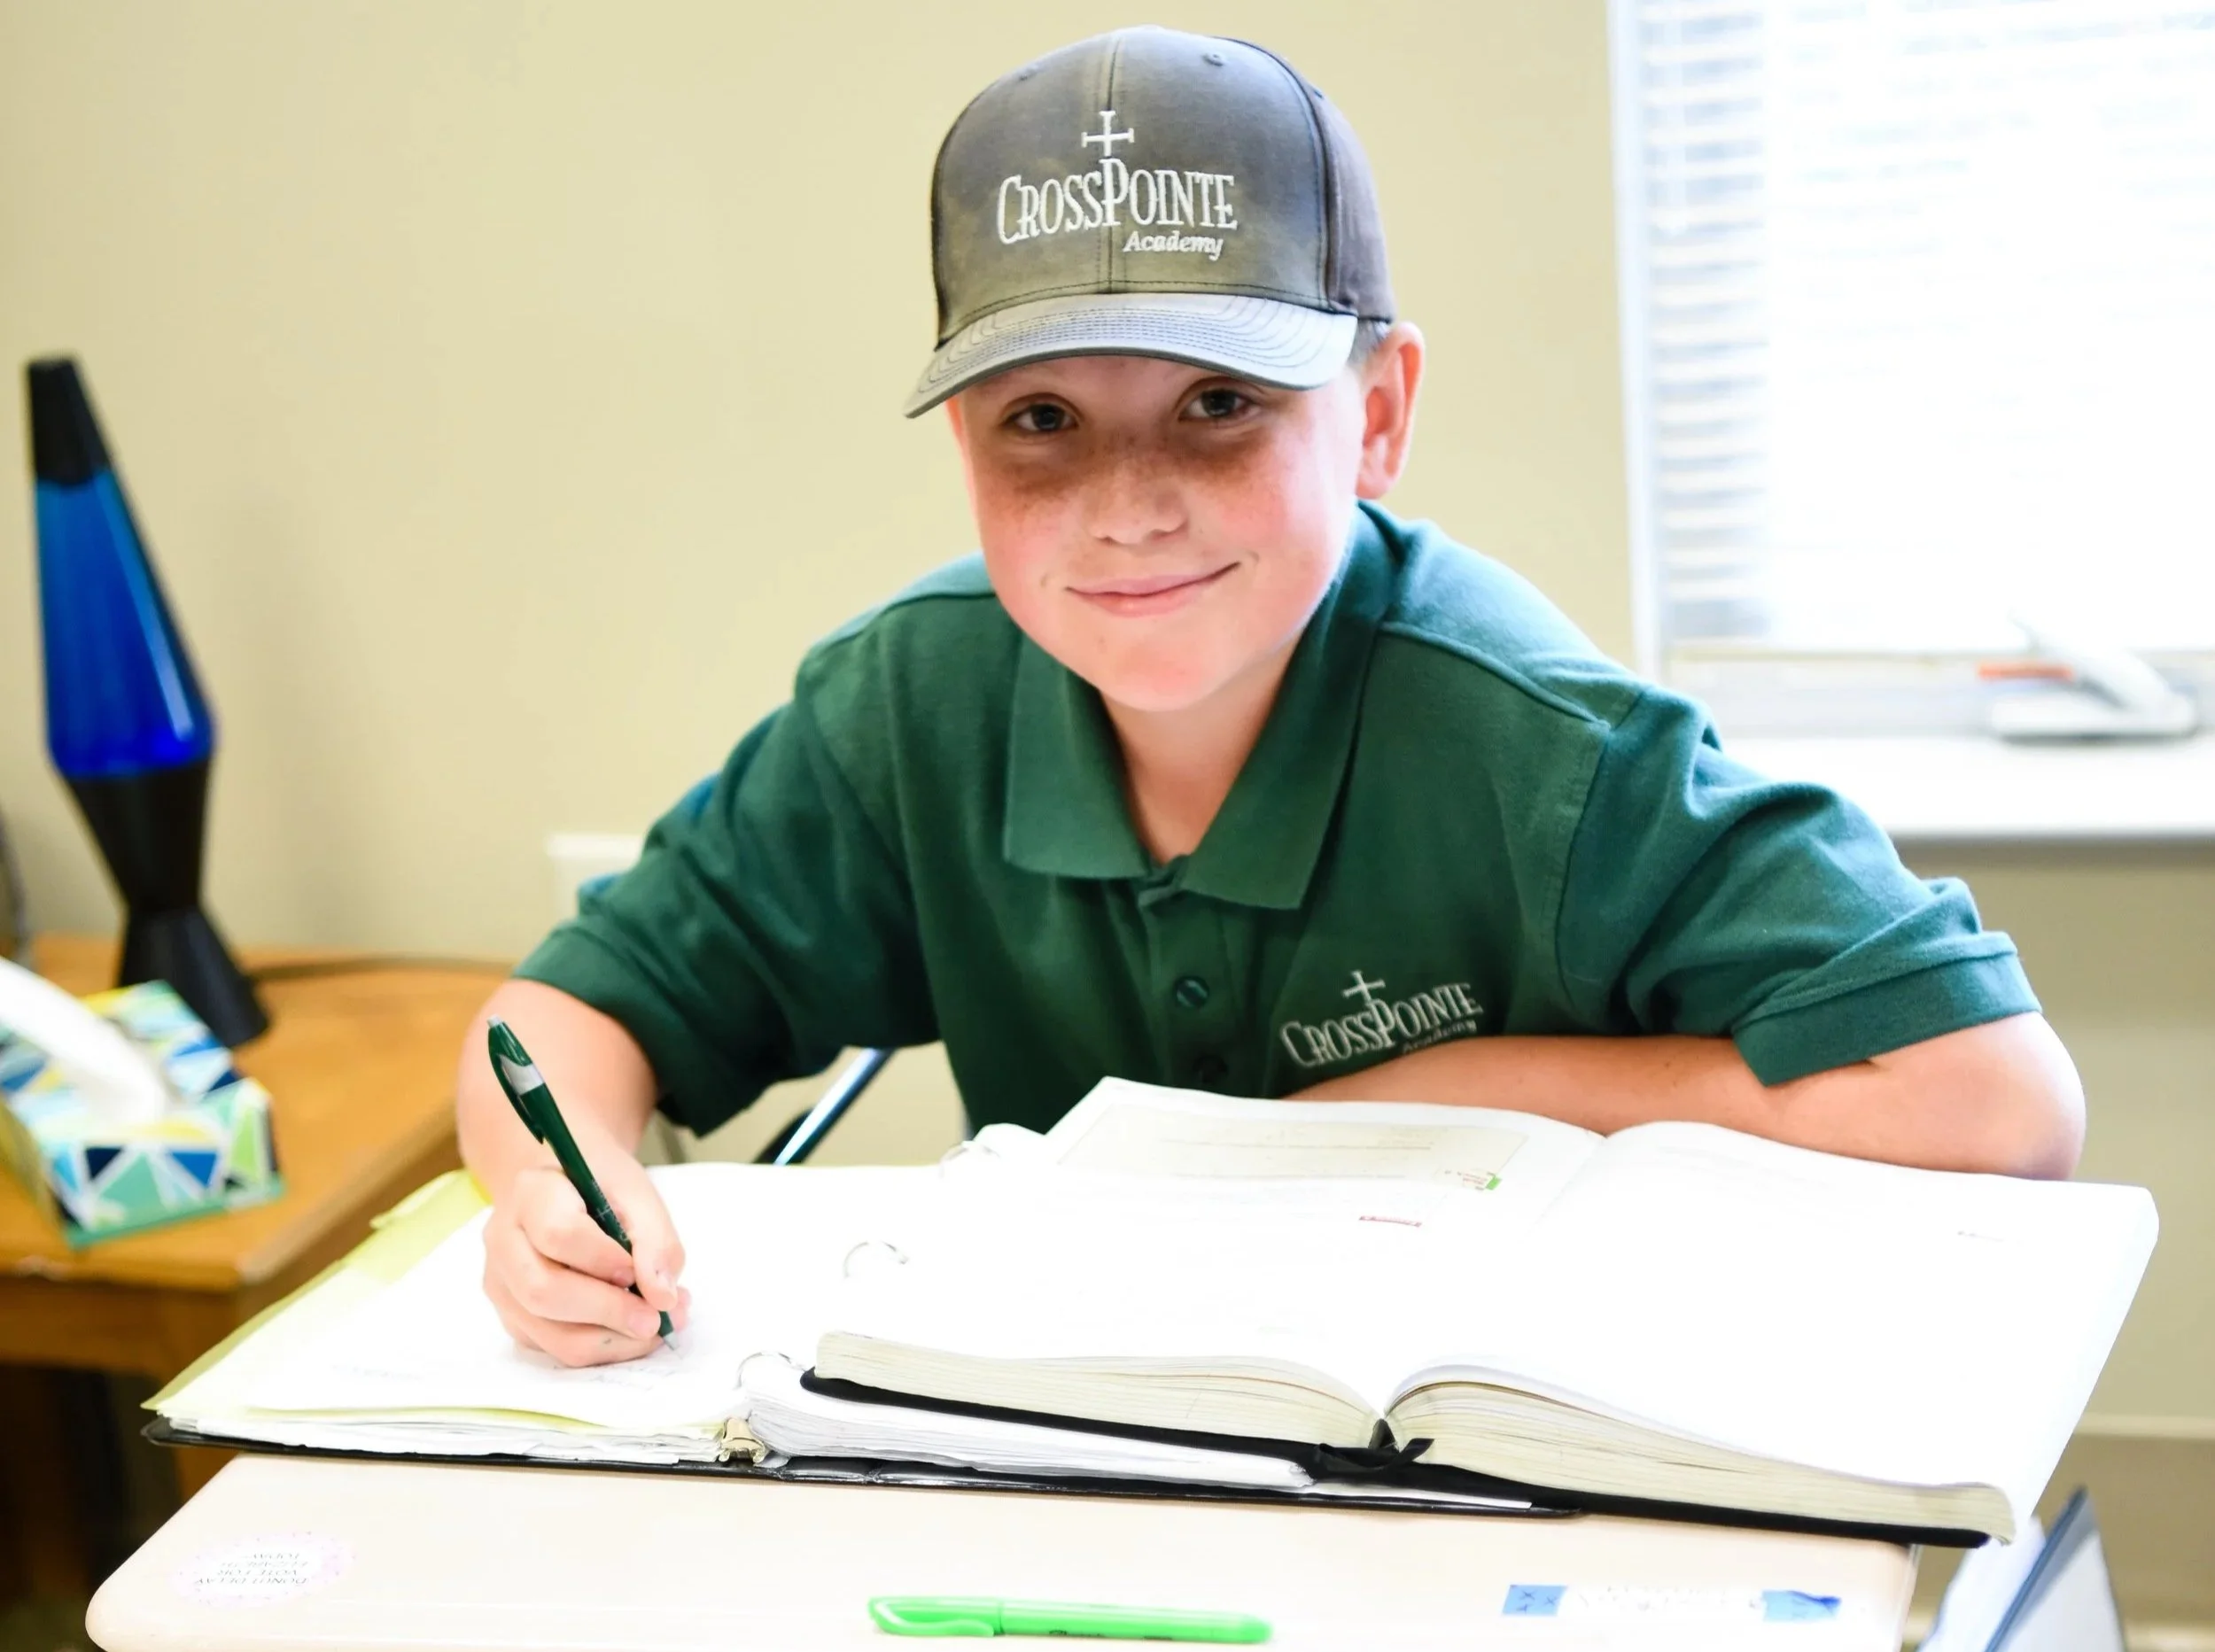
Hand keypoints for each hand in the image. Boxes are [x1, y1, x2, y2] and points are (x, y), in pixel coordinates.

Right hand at [481, 1148, 690, 1366]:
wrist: (565, 1189)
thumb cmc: (601, 1187)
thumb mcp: (637, 1193)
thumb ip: (656, 1242)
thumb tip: (663, 1299)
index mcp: (531, 1193)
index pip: (558, 1234)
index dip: (603, 1260)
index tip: (638, 1271)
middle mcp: (503, 1242)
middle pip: (543, 1291)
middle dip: (609, 1312)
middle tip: (657, 1318)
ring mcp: (502, 1284)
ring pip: (549, 1332)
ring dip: (611, 1341)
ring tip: (655, 1326)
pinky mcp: (513, 1316)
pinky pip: (553, 1348)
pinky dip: (600, 1348)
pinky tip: (631, 1330)